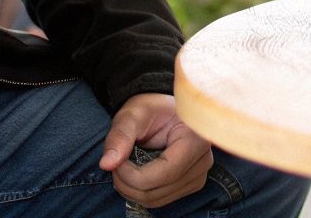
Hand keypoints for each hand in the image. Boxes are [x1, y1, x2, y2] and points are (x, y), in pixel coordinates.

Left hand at [98, 93, 212, 208]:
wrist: (164, 111)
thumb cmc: (151, 109)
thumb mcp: (133, 115)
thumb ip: (120, 136)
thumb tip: (107, 164)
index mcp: (196, 138)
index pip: (165, 173)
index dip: (133, 175)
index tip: (117, 161)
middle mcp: (203, 159)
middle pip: (158, 190)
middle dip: (128, 184)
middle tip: (115, 165)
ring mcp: (200, 174)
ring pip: (157, 199)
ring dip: (132, 191)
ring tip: (123, 169)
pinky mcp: (192, 183)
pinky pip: (160, 200)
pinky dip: (141, 193)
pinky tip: (135, 176)